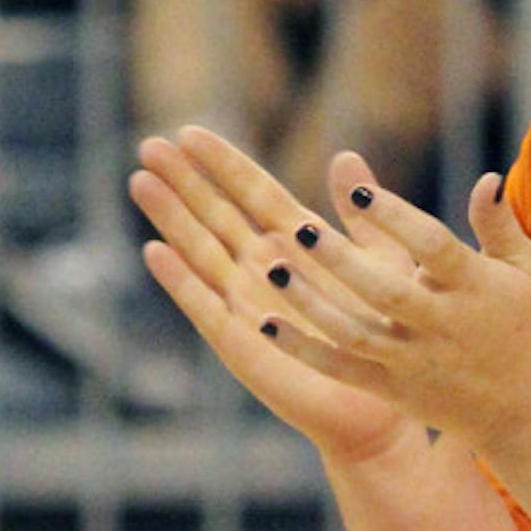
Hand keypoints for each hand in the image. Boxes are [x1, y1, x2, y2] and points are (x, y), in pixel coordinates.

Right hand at [131, 135, 418, 461]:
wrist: (381, 400)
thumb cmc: (388, 329)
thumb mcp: (383, 259)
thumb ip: (362, 211)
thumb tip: (345, 155)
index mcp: (298, 243)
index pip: (253, 192)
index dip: (222, 163)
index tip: (189, 130)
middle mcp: (265, 268)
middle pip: (217, 215)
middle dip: (184, 181)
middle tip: (148, 145)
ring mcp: (249, 303)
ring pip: (202, 251)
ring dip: (172, 219)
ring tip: (141, 182)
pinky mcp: (242, 342)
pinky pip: (207, 307)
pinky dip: (181, 280)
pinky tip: (156, 253)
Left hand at [153, 126, 530, 454]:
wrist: (525, 407)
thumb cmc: (521, 320)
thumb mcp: (521, 266)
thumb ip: (496, 222)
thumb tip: (487, 177)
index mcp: (474, 286)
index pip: (432, 247)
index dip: (395, 218)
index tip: (356, 191)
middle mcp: (442, 324)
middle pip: (385, 292)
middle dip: (341, 261)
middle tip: (298, 226)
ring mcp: (414, 361)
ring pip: (354, 334)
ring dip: (310, 303)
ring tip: (271, 267)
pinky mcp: (393, 390)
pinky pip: (341, 369)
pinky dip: (302, 349)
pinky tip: (264, 323)